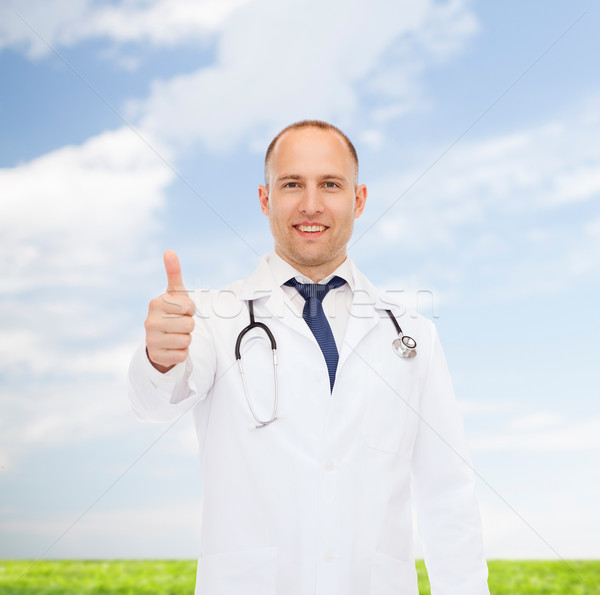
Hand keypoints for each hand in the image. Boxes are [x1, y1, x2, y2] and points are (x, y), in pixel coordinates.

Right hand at [145, 250, 195, 372]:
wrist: (159, 339)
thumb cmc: (171, 312)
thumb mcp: (174, 294)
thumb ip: (173, 273)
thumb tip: (169, 251)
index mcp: (155, 303)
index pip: (188, 307)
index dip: (190, 310)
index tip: (182, 311)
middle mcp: (149, 322)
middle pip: (189, 325)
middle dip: (189, 325)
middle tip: (179, 324)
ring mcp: (151, 340)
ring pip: (186, 340)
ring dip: (187, 339)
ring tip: (176, 335)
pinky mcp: (156, 356)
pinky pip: (182, 355)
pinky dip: (182, 352)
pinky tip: (173, 347)